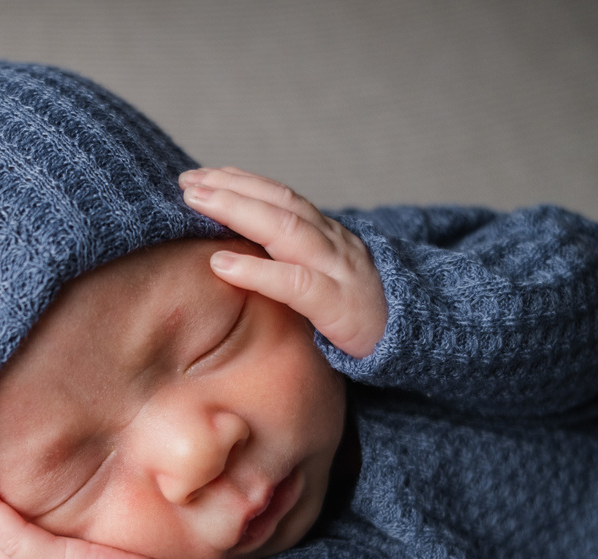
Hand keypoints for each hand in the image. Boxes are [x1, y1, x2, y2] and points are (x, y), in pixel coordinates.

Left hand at [180, 166, 386, 358]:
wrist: (411, 345)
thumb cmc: (353, 318)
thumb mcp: (322, 280)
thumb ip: (287, 262)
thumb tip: (231, 250)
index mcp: (327, 236)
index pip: (281, 197)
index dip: (241, 182)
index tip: (199, 175)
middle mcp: (334, 244)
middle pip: (280, 204)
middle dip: (231, 189)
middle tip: (187, 181)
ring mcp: (339, 271)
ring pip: (287, 230)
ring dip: (237, 211)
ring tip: (197, 202)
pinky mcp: (340, 307)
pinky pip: (296, 284)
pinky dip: (256, 271)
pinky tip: (221, 263)